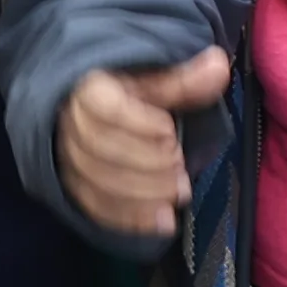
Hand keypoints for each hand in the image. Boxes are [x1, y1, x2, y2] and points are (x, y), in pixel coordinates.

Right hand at [60, 48, 233, 240]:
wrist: (91, 108)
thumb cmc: (127, 91)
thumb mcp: (154, 78)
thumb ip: (183, 79)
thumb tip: (218, 65)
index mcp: (88, 88)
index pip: (103, 108)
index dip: (139, 123)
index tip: (170, 130)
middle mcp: (70, 123)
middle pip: (100, 149)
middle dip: (147, 165)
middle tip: (182, 170)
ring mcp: (67, 156)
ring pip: (96, 181)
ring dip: (142, 195)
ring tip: (178, 195)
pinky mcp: (73, 184)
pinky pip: (94, 205)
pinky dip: (129, 218)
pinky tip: (163, 222)